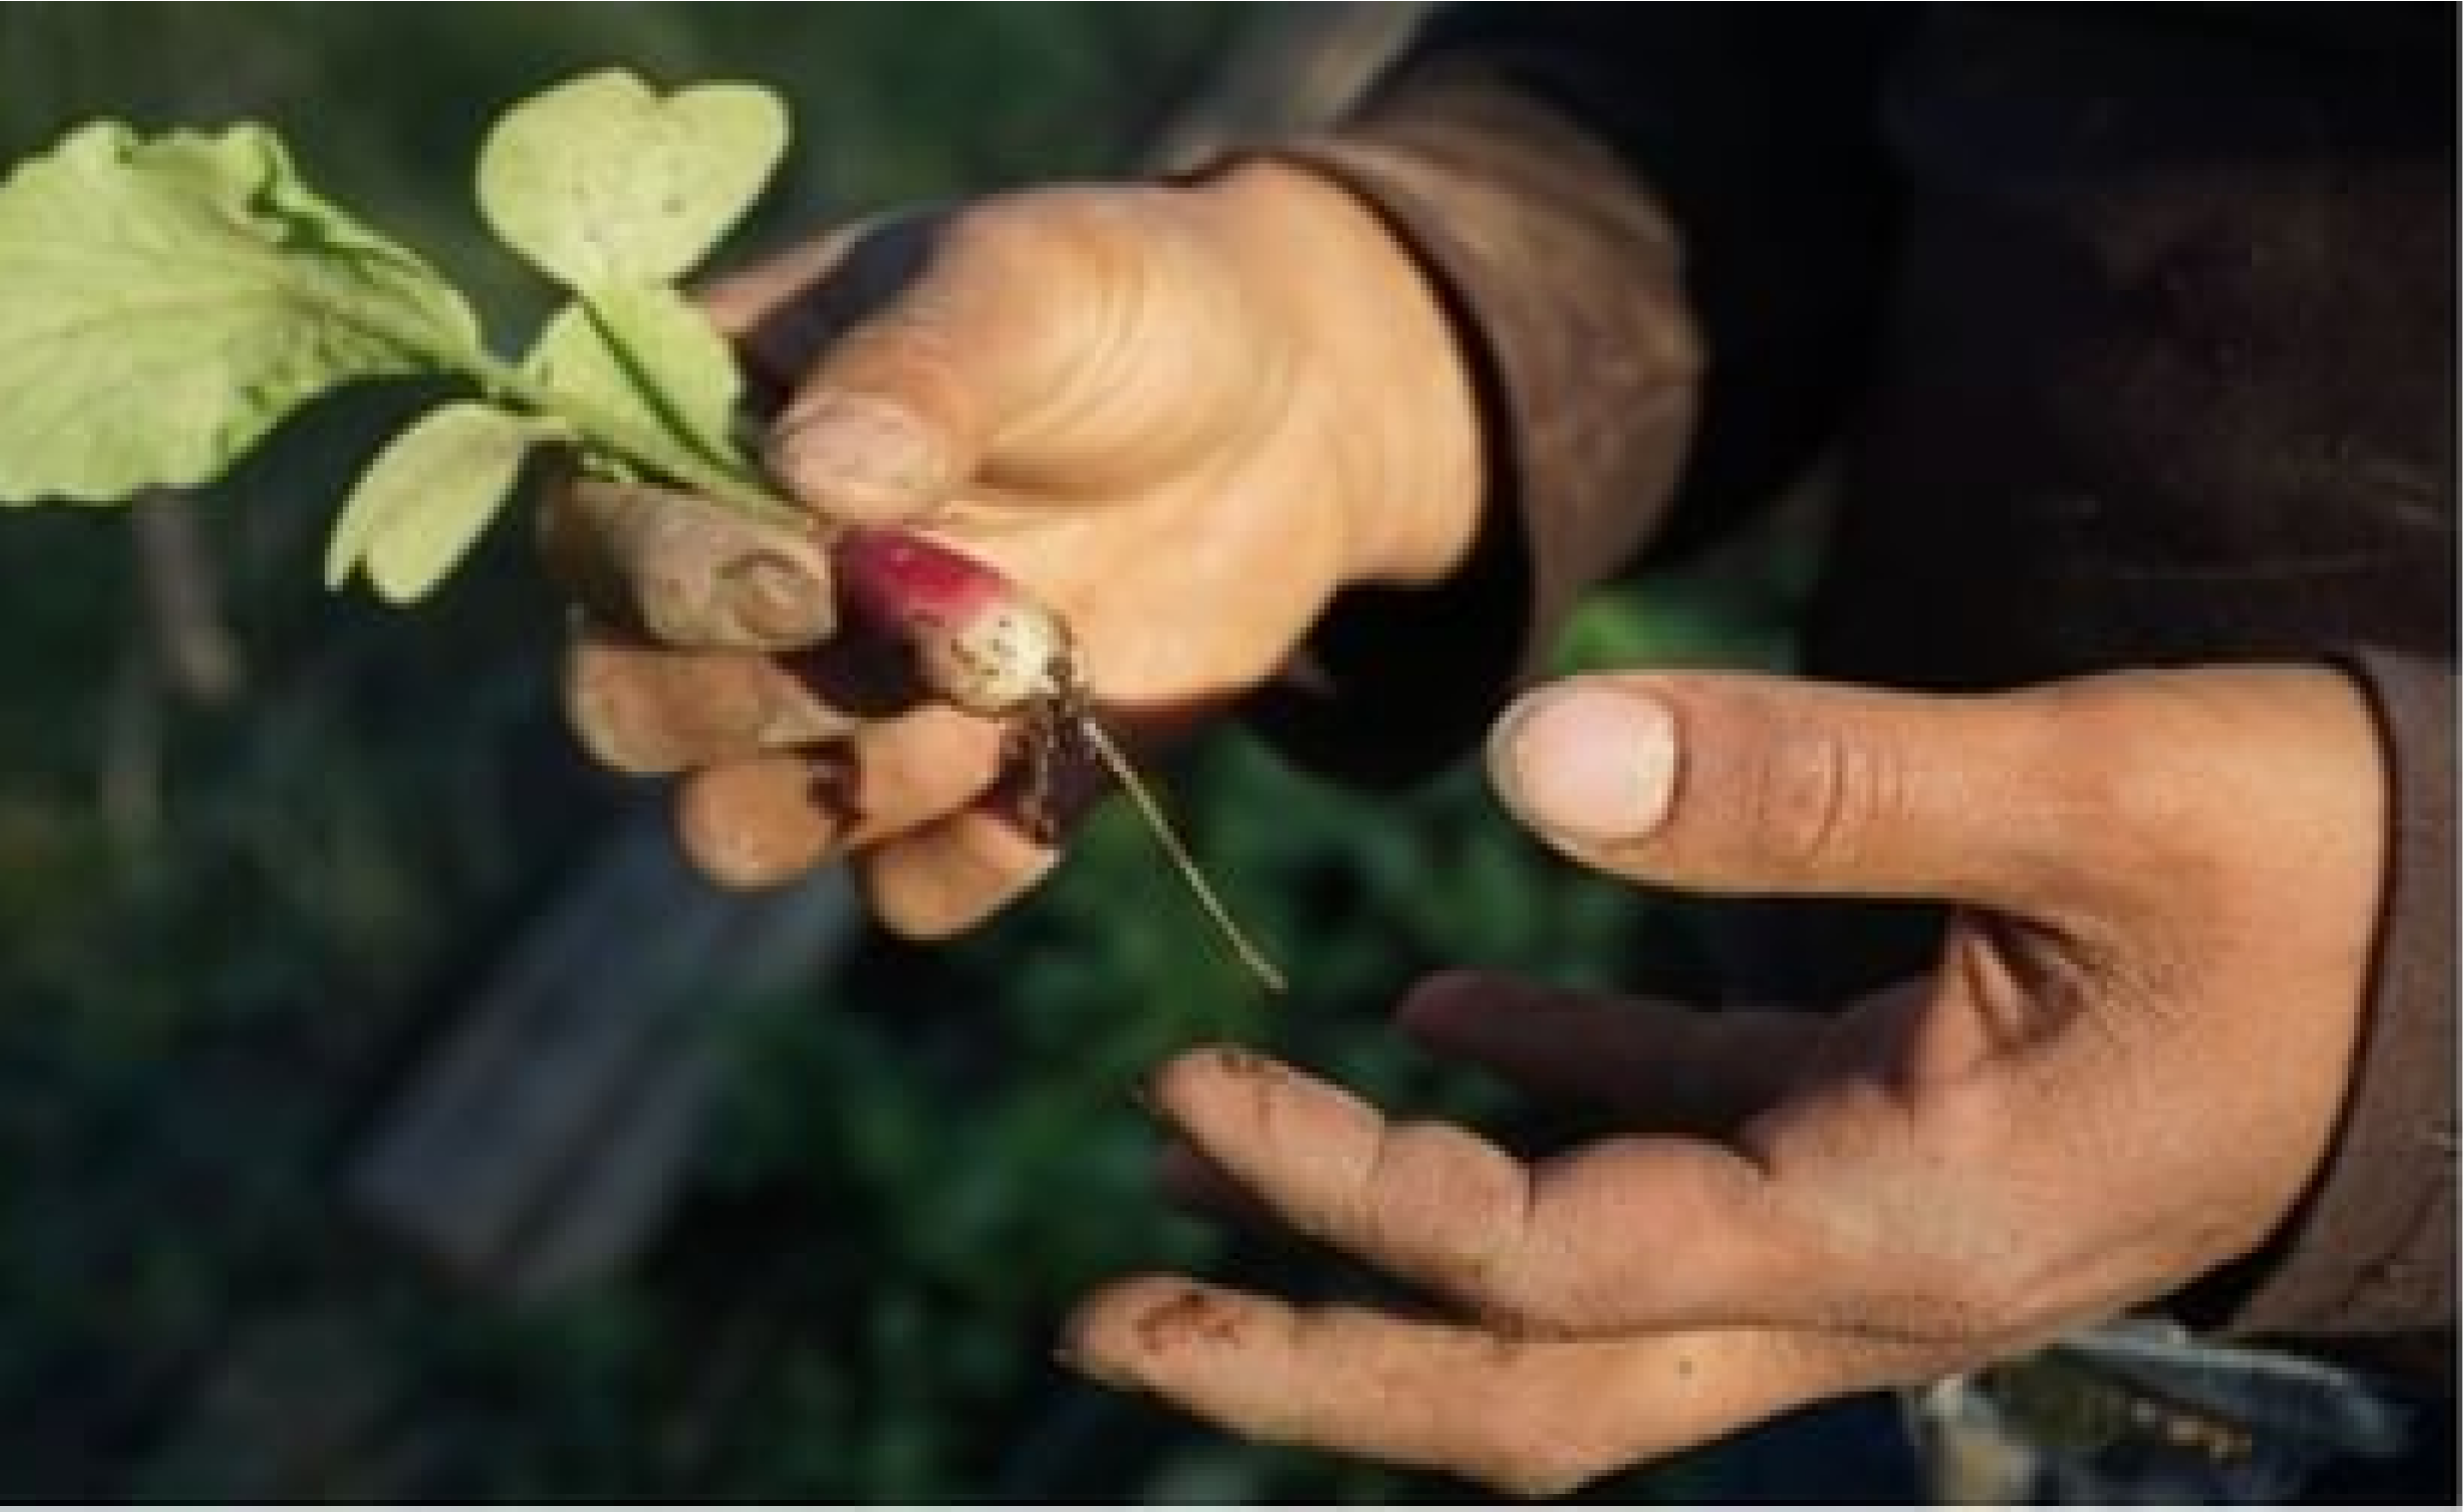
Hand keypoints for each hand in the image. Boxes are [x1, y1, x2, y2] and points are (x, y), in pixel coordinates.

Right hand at [544, 162, 1483, 936]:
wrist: (1288, 415)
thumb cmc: (1124, 309)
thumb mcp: (1031, 286)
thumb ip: (920, 368)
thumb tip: (809, 471)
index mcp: (703, 423)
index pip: (586, 535)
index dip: (666, 579)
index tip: (811, 567)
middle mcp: (733, 581)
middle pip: (625, 710)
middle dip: (764, 696)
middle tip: (932, 629)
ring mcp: (836, 704)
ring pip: (739, 829)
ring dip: (864, 783)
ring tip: (1010, 673)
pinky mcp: (951, 800)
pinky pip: (907, 895)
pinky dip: (981, 849)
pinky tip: (1067, 742)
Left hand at [1061, 664, 2385, 1494]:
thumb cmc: (2341, 870)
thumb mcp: (2088, 798)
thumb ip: (1808, 786)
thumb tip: (1525, 757)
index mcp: (1893, 1227)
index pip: (1538, 1259)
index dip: (1341, 1196)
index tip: (1181, 1096)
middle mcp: (1859, 1268)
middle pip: (1525, 1382)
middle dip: (1305, 1370)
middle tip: (1099, 1326)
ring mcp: (1868, 1217)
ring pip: (1579, 1282)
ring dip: (1390, 1241)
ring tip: (1206, 1172)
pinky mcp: (1890, 1136)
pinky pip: (1673, 1149)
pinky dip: (1542, 1095)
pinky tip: (1435, 1022)